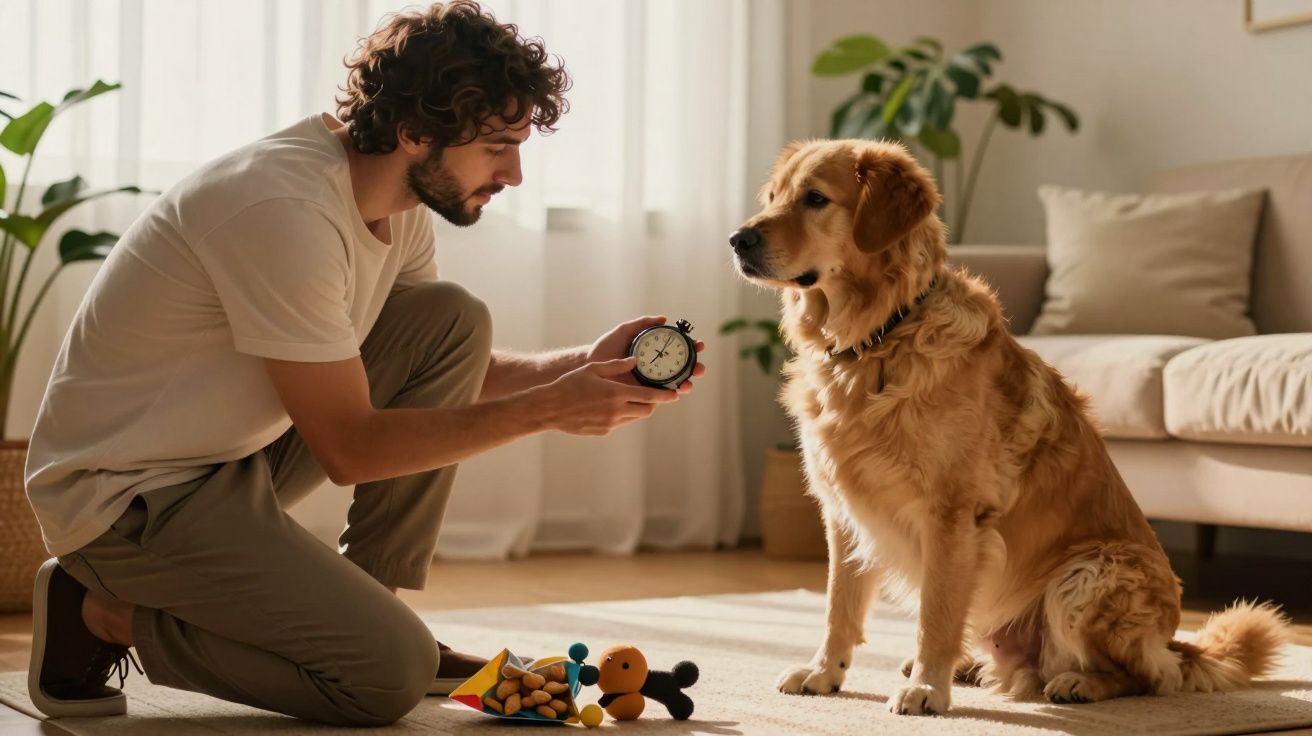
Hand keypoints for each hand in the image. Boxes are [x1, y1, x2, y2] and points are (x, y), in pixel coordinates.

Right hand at [536, 357, 679, 435]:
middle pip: (646, 409)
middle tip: (654, 395)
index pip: (649, 395)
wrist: (550, 408)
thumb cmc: (570, 384)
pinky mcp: (604, 430)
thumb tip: (635, 361)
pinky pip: (620, 422)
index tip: (676, 393)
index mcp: (616, 393)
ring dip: (638, 409)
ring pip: (634, 417)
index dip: (665, 395)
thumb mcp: (593, 369)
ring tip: (633, 398)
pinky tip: (614, 406)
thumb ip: (616, 366)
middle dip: (653, 403)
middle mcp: (616, 410)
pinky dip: (623, 415)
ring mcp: (610, 423)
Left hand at [586, 315, 706, 394]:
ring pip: (675, 385)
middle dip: (695, 368)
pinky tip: (674, 393)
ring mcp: (650, 383)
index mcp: (654, 352)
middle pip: (682, 369)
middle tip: (699, 368)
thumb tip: (663, 318)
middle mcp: (656, 368)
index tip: (698, 344)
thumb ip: (642, 324)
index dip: (691, 347)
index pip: (678, 350)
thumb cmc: (606, 348)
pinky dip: (669, 397)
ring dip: (686, 384)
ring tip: (688, 384)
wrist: (589, 367)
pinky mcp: (642, 396)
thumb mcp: (624, 331)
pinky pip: (659, 398)